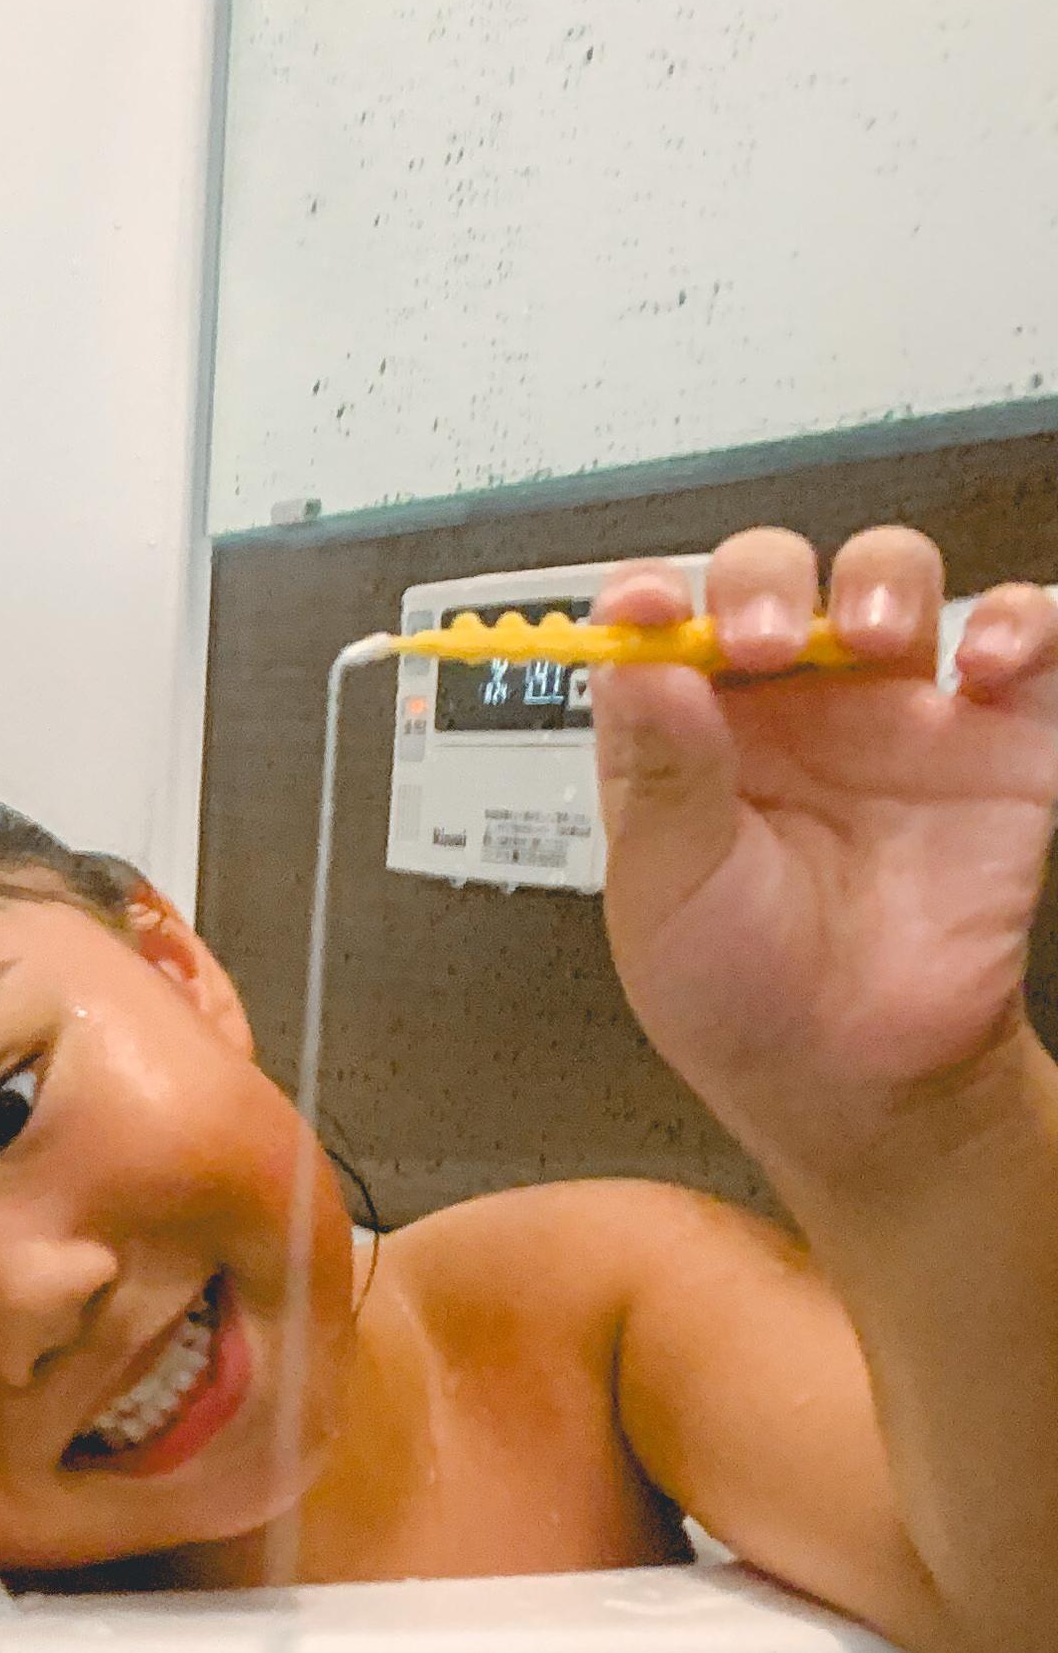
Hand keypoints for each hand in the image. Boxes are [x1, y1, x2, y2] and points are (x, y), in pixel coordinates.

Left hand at [592, 527, 1057, 1183]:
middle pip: (773, 578)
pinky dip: (1020, 622)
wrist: (858, 1076)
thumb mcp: (668, 889)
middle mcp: (785, 711)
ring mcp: (892, 718)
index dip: (649, 598)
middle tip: (760, 639)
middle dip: (765, 579)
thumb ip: (660, 772)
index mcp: (687, 737)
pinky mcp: (997, 743)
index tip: (644, 608)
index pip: (657, 626)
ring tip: (865, 633)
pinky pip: (1025, 644)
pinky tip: (987, 661)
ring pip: (888, 580)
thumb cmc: (741, 994)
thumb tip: (634, 662)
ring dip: (880, 576)